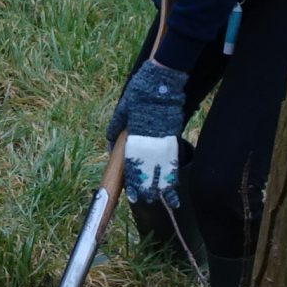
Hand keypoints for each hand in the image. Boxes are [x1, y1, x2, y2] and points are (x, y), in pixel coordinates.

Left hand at [108, 58, 188, 205]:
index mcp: (133, 138)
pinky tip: (176, 185)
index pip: (131, 166)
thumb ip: (114, 130)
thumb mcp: (121, 111)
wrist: (161, 83)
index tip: (132, 196)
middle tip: (146, 201)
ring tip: (167, 203)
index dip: (132, 183)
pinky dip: (175, 175)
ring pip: (163, 170)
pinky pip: (174, 161)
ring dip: (164, 187)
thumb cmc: (139, 95)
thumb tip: (110, 147)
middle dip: (147, 189)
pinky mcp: (174, 137)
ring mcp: (162, 142)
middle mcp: (148, 144)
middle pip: (147, 172)